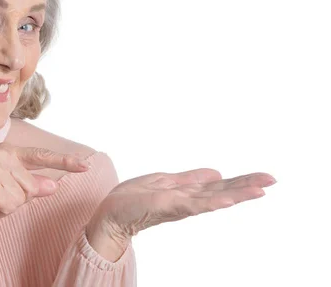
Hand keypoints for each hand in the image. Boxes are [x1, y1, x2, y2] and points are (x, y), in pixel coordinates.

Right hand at [0, 142, 89, 230]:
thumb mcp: (4, 188)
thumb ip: (29, 185)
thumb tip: (54, 186)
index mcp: (9, 152)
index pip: (42, 156)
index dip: (64, 162)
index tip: (85, 166)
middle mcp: (4, 154)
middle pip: (32, 187)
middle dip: (16, 200)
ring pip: (22, 199)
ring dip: (5, 206)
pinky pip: (10, 206)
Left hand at [86, 169, 275, 260]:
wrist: (111, 212)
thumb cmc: (135, 197)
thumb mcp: (165, 180)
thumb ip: (191, 178)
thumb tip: (216, 173)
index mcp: (188, 191)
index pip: (220, 184)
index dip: (241, 180)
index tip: (264, 177)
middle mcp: (188, 199)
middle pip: (223, 191)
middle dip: (246, 185)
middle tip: (273, 180)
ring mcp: (180, 204)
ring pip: (213, 199)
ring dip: (236, 194)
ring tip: (259, 190)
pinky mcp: (168, 207)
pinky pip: (193, 205)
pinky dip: (210, 203)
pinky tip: (226, 200)